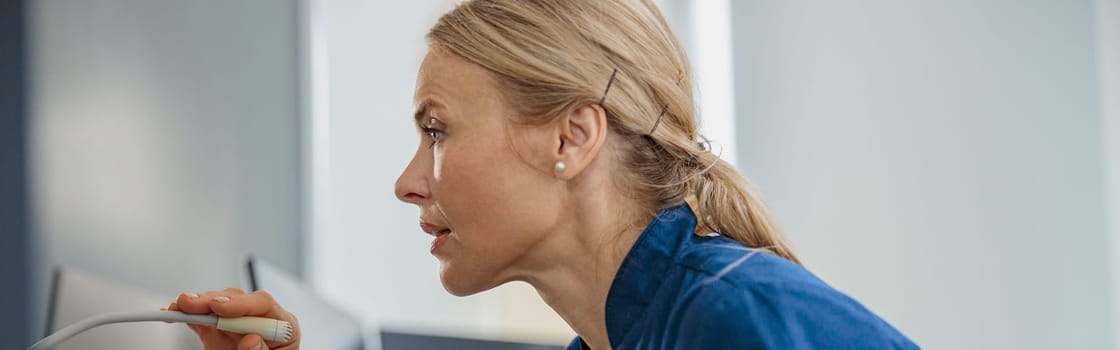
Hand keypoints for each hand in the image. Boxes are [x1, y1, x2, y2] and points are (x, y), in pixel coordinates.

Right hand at [167, 287, 300, 349]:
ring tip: (178, 307)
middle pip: (236, 299)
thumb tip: (252, 339)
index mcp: (283, 325)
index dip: (239, 303)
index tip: (218, 307)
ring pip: (218, 305)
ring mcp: (239, 324)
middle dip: (210, 300)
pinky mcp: (221, 331)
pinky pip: (205, 320)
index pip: (263, 303)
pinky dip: (188, 316)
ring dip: (196, 304)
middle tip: (188, 304)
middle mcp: (261, 319)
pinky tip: (174, 313)